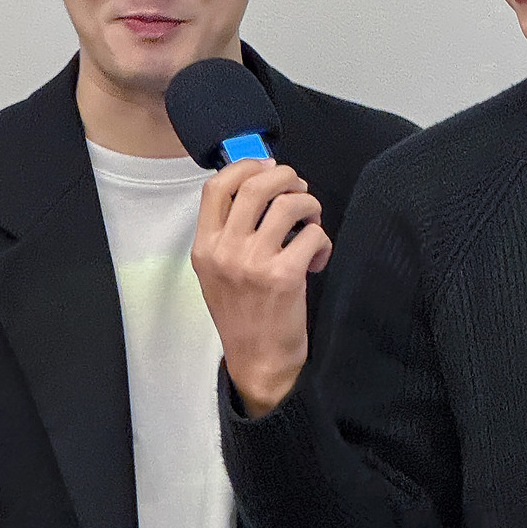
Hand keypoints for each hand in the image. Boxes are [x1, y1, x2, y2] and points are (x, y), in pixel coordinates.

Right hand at [191, 158, 331, 416]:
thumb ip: (228, 233)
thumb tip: (260, 187)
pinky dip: (321, 241)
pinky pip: (312, 235)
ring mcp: (253, 262)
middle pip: (256, 186)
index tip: (267, 167)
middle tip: (299, 189)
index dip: (245, 166)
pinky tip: (317, 259)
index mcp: (204, 247)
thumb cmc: (243, 315)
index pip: (216, 187)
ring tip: (311, 223)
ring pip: (289, 204)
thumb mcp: (217, 273)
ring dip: (309, 206)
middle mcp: (225, 251)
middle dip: (286, 177)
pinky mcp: (284, 275)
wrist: (258, 361)